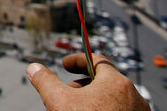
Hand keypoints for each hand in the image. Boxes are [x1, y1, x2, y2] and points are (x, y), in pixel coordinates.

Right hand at [26, 53, 148, 110]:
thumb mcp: (59, 100)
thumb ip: (45, 81)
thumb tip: (33, 68)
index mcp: (116, 82)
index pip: (97, 60)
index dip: (77, 60)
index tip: (65, 65)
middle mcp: (133, 95)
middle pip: (104, 80)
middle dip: (82, 83)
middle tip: (67, 91)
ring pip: (112, 97)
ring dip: (93, 98)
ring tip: (77, 108)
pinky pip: (119, 110)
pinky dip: (105, 109)